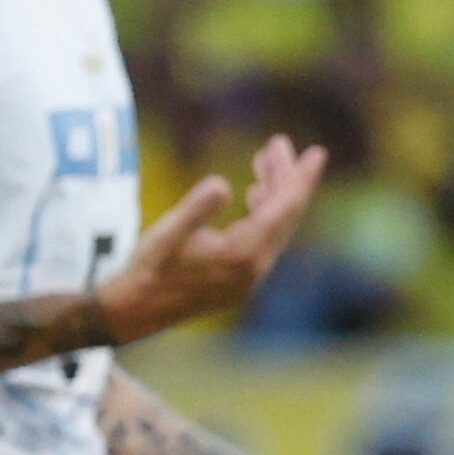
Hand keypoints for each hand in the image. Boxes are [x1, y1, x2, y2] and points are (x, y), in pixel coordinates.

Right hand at [96, 136, 327, 344]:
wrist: (136, 311)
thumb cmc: (150, 268)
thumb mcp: (168, 232)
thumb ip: (197, 207)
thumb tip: (222, 182)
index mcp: (243, 253)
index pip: (284, 208)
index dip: (301, 178)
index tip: (317, 153)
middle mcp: (255, 266)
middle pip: (285, 214)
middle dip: (286, 176)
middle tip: (279, 143)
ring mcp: (250, 275)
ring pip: (276, 226)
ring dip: (274, 191)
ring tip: (265, 159)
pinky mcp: (240, 277)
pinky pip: (265, 238)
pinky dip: (264, 211)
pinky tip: (254, 194)